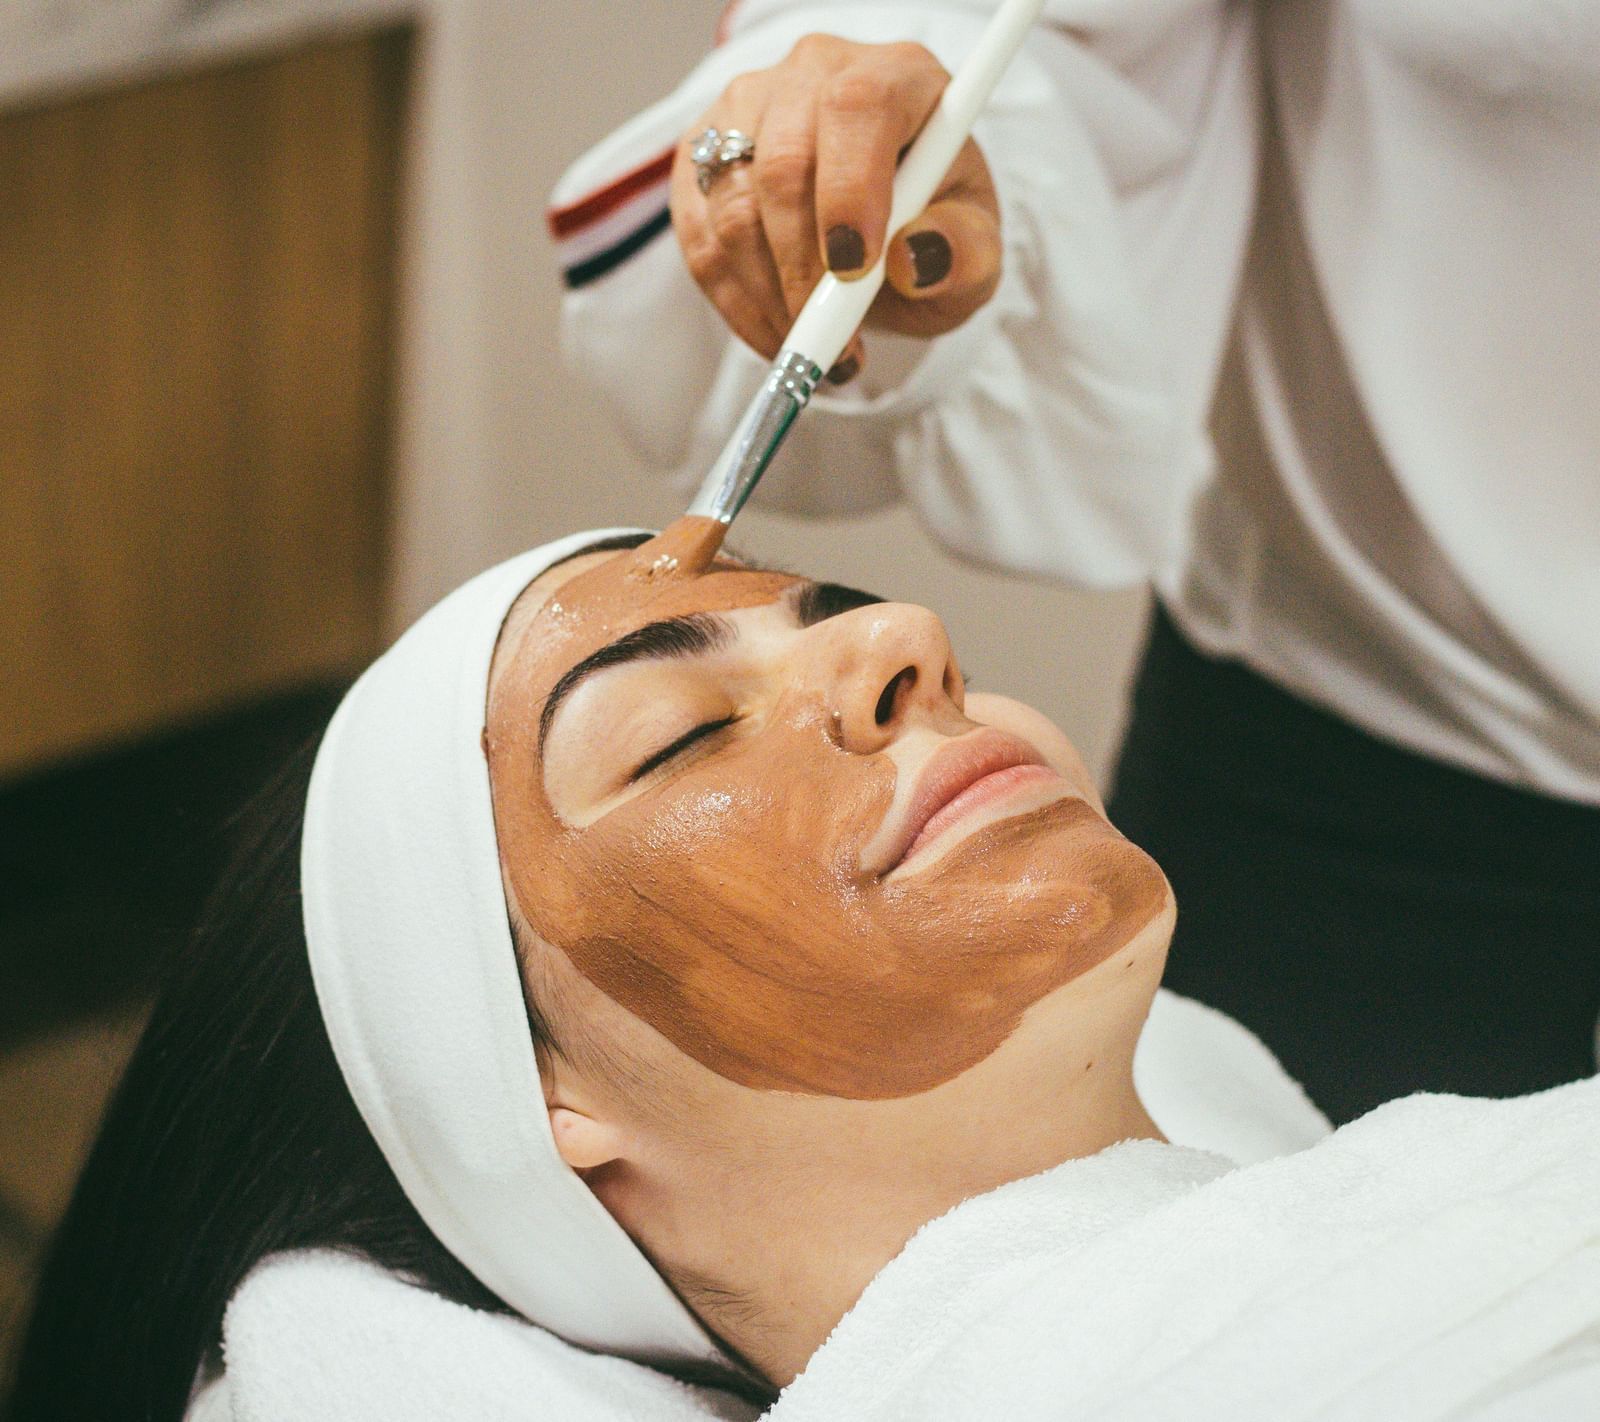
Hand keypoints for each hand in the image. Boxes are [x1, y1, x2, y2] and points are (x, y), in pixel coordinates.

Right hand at [670, 34, 1001, 384]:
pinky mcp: (701, 155)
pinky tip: (776, 333)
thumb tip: (917, 260)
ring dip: (770, 297)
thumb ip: (964, 253)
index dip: (848, 191)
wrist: (886, 230)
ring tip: (816, 347)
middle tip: (835, 342)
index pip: (857, 108)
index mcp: (896, 76)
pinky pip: (700, 238)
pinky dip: (737, 303)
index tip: (855, 270)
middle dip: (803, 271)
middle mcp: (814, 74)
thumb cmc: (934, 228)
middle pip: (783, 164)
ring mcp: (747, 109)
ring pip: (732, 207)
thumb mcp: (974, 249)